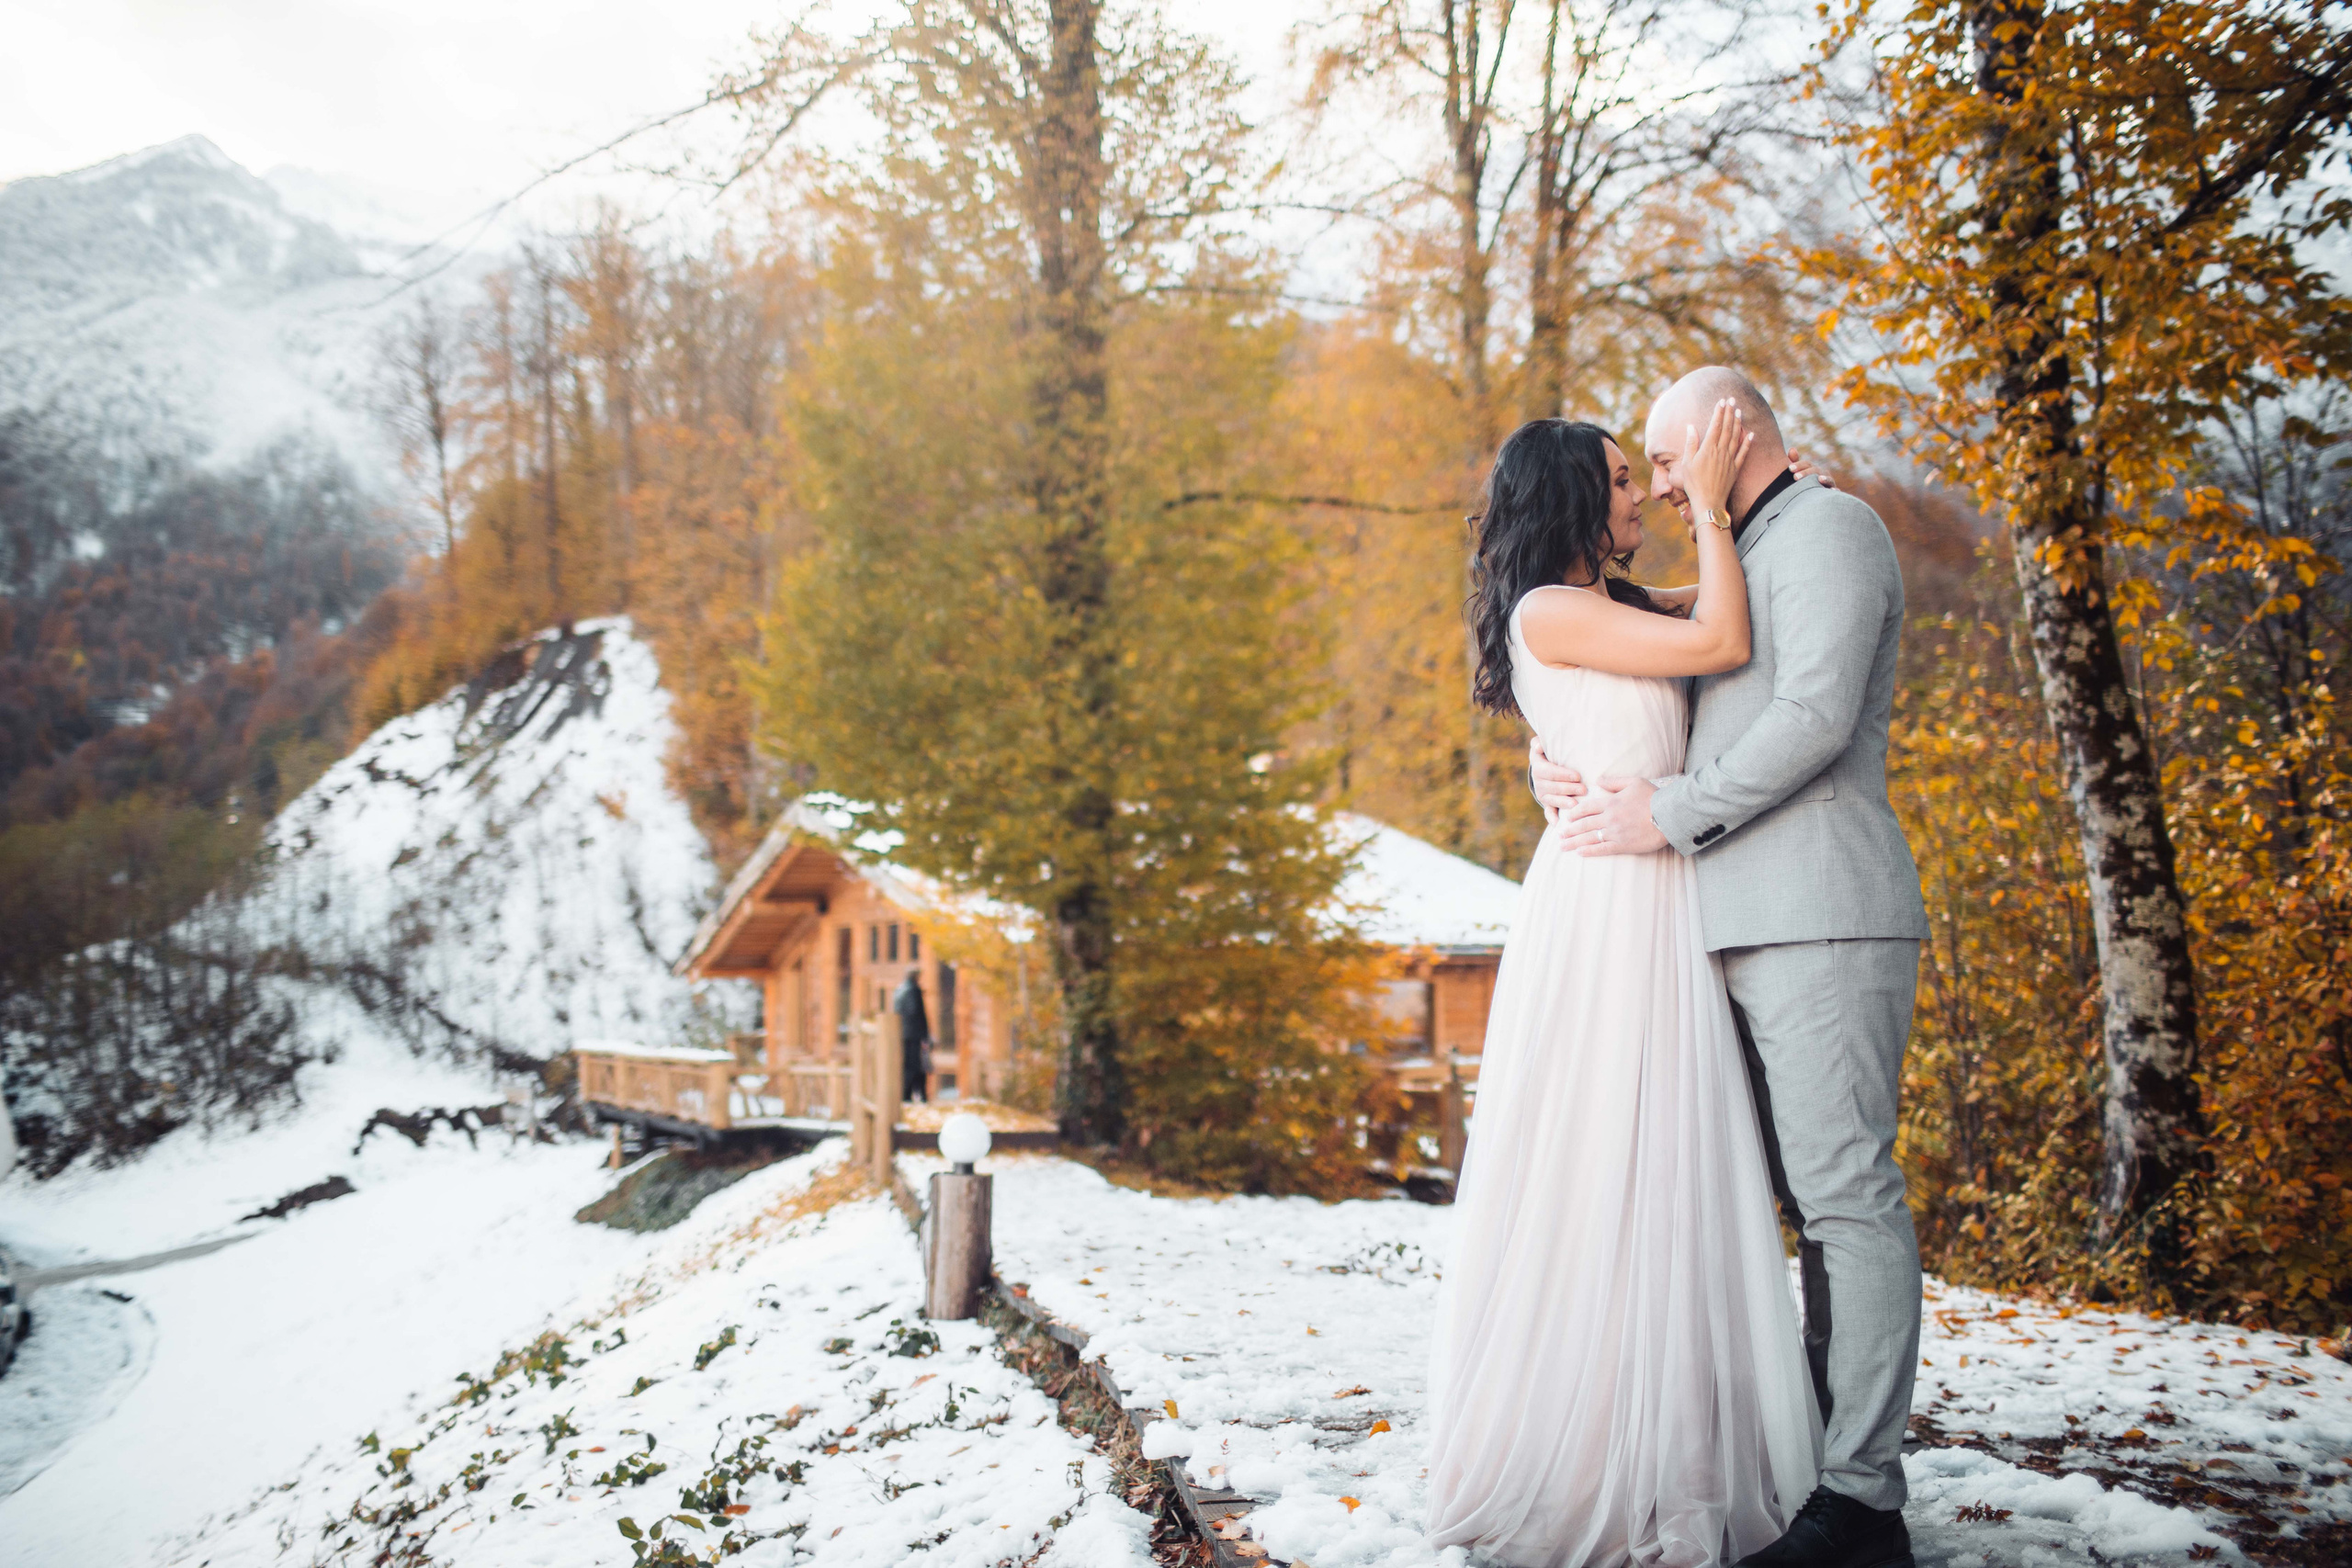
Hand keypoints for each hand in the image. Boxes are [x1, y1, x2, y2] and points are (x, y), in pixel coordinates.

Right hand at [1529, 736, 1584, 823]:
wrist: (1546, 767)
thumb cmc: (1550, 753)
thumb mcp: (1542, 746)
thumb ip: (1539, 743)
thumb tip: (1539, 746)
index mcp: (1538, 766)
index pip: (1549, 771)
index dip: (1562, 774)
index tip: (1577, 776)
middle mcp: (1538, 782)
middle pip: (1552, 787)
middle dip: (1568, 789)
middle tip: (1583, 789)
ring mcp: (1542, 794)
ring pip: (1551, 799)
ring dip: (1563, 802)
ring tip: (1575, 804)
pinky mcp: (1547, 803)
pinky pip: (1548, 811)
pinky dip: (1551, 818)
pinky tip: (1557, 823)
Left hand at [1558, 776, 1667, 856]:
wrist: (1670, 815)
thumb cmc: (1654, 797)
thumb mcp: (1634, 782)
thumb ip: (1614, 782)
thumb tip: (1598, 780)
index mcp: (1611, 802)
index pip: (1587, 808)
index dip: (1575, 813)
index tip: (1568, 818)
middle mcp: (1610, 817)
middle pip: (1584, 824)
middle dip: (1570, 830)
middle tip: (1559, 835)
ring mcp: (1615, 832)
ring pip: (1589, 837)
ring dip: (1574, 842)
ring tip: (1562, 846)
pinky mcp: (1623, 845)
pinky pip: (1602, 849)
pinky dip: (1590, 851)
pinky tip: (1580, 853)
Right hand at [1681, 399, 1752, 519]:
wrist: (1708, 502)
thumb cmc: (1693, 484)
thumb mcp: (1687, 463)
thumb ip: (1691, 444)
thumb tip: (1691, 427)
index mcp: (1708, 449)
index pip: (1715, 426)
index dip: (1719, 412)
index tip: (1721, 401)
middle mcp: (1721, 451)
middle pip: (1727, 428)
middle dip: (1730, 412)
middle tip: (1733, 399)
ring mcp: (1730, 459)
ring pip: (1736, 437)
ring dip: (1738, 423)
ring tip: (1740, 411)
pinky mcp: (1736, 468)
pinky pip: (1744, 452)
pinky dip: (1748, 442)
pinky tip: (1751, 433)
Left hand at [1787, 449, 1837, 489]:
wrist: (1813, 496)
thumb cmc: (1803, 483)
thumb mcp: (1798, 473)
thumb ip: (1794, 462)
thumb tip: (1792, 449)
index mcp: (1813, 468)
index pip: (1806, 464)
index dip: (1799, 465)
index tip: (1790, 468)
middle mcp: (1822, 473)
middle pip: (1815, 471)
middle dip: (1806, 473)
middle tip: (1795, 477)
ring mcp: (1829, 482)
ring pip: (1828, 479)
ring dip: (1825, 479)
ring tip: (1820, 479)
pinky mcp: (1833, 491)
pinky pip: (1835, 490)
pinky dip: (1835, 490)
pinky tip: (1833, 491)